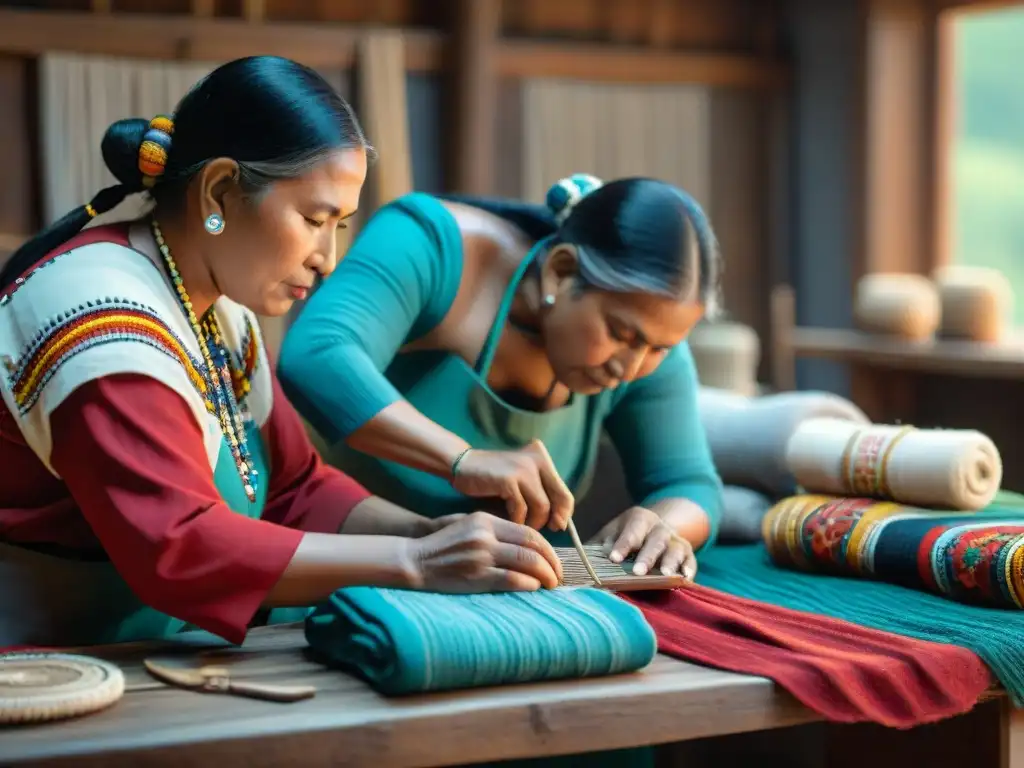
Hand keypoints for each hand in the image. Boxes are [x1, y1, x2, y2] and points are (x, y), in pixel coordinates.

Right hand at [408, 511, 562, 592]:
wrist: (415, 560)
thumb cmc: (443, 546)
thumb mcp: (469, 525)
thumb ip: (496, 531)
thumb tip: (528, 545)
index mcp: (486, 520)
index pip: (528, 532)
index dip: (547, 548)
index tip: (553, 560)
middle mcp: (486, 535)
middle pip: (532, 547)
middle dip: (551, 563)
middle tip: (558, 576)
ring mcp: (482, 556)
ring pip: (527, 563)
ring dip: (545, 576)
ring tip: (550, 584)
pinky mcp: (476, 576)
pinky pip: (512, 580)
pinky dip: (529, 584)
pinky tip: (533, 589)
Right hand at [449, 440, 573, 531]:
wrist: (461, 465)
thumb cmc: (491, 478)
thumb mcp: (520, 480)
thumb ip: (538, 492)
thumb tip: (560, 521)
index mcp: (541, 458)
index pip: (564, 491)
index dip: (564, 513)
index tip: (558, 527)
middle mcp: (536, 460)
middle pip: (559, 498)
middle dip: (554, 519)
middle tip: (548, 532)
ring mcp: (523, 469)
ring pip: (542, 506)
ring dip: (533, 522)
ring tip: (522, 528)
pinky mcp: (508, 479)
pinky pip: (522, 508)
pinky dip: (517, 520)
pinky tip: (509, 522)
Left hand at [591, 507, 696, 579]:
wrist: (655, 529)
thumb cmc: (625, 537)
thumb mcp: (612, 535)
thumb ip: (600, 546)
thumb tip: (584, 562)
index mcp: (639, 518)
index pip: (631, 531)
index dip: (623, 544)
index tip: (613, 558)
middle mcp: (660, 527)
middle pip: (655, 539)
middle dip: (647, 556)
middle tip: (637, 572)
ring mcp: (675, 540)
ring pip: (675, 549)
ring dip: (670, 562)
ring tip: (665, 575)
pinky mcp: (688, 553)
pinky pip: (691, 560)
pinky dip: (689, 569)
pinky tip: (685, 579)